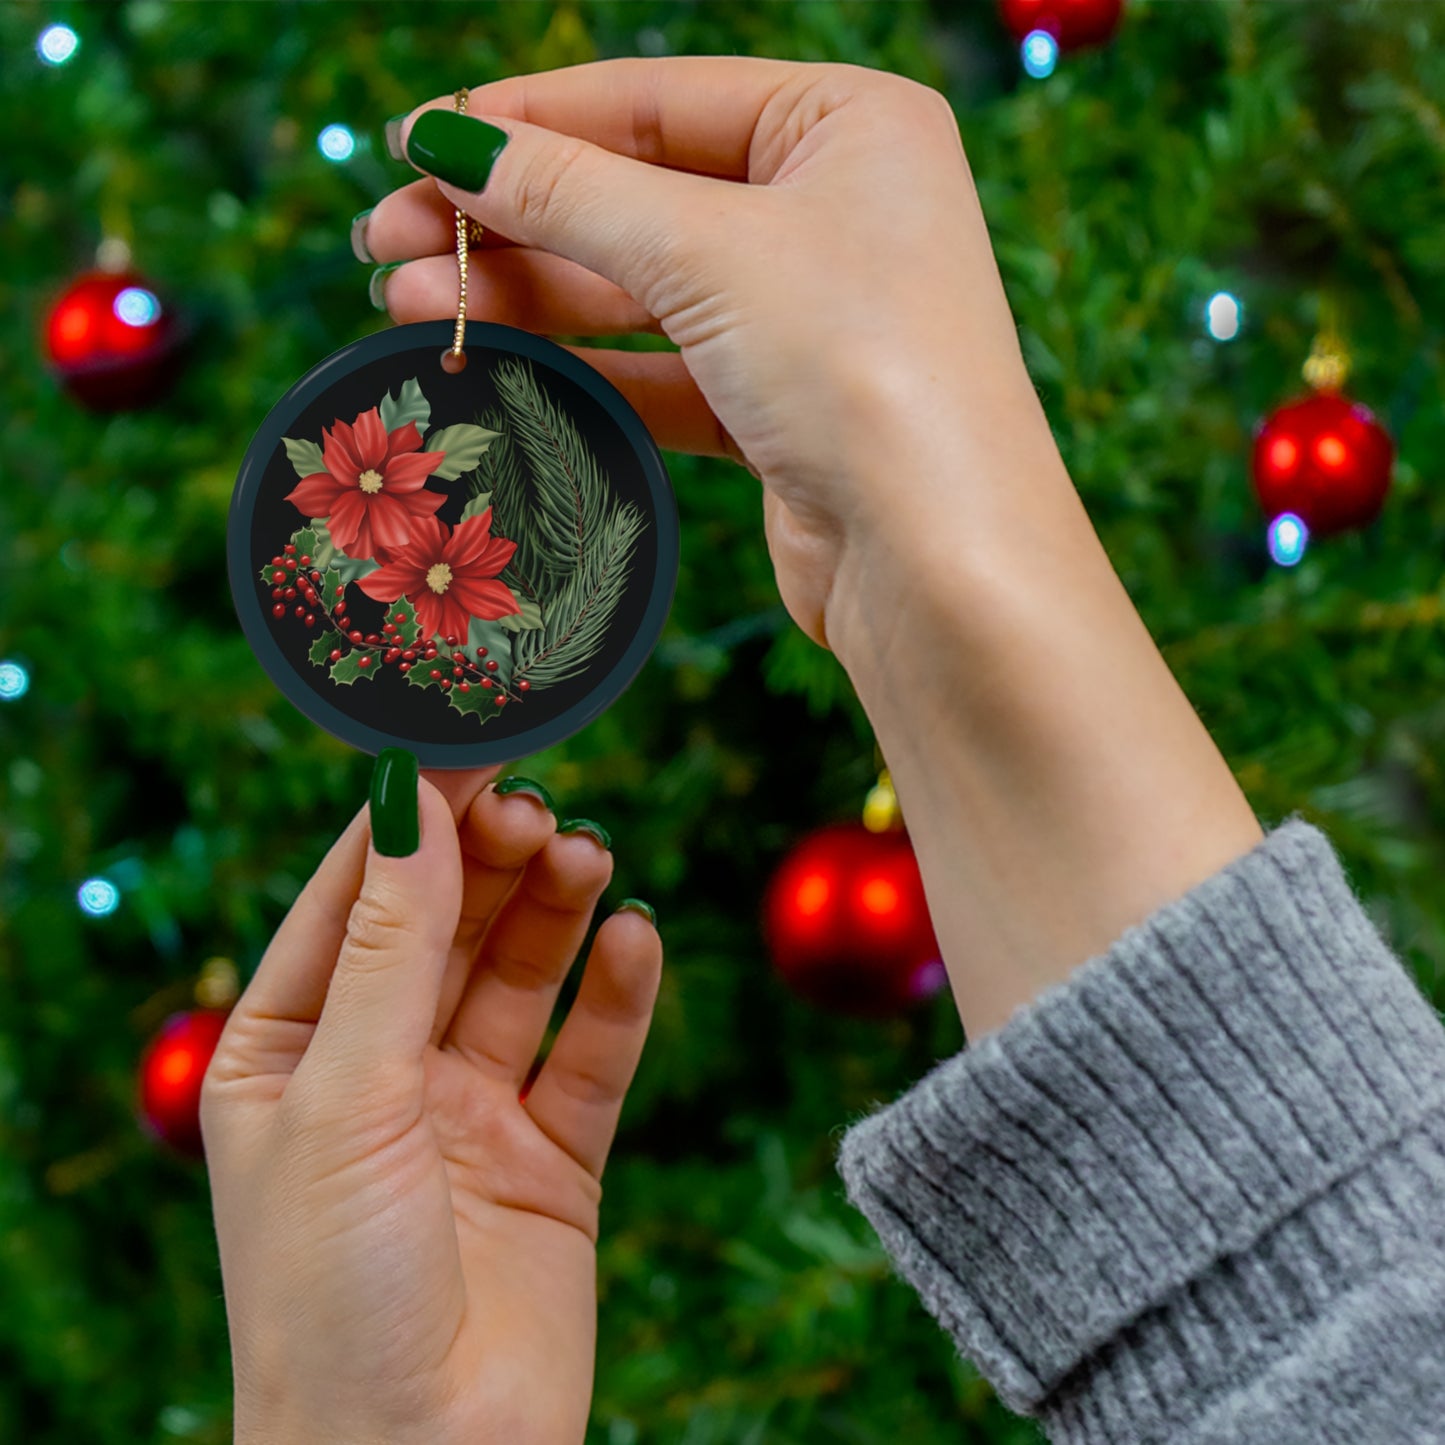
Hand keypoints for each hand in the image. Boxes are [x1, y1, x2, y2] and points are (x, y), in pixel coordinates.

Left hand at [202, 763, 661, 1444]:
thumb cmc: (331, 1293)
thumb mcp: (346, 1096)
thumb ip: (391, 947)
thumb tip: (412, 802)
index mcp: (289, 1052)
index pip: (352, 900)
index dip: (409, 820)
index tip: (467, 742)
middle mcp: (380, 1072)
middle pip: (446, 927)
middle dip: (490, 862)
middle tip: (538, 804)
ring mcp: (469, 1113)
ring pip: (521, 977)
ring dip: (555, 911)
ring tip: (587, 856)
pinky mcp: (552, 1159)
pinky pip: (591, 1056)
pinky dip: (617, 995)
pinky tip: (635, 940)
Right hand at [361, 56, 1053, 657]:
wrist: (938, 562)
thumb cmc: (859, 368)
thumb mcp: (706, 251)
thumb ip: (570, 193)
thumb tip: (447, 140)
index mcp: (847, 124)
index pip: (655, 99)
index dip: (526, 120)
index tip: (413, 142)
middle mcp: (834, 210)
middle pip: (637, 195)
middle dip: (508, 219)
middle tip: (383, 241)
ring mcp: (808, 315)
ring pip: (639, 289)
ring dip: (525, 296)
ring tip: (404, 305)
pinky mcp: (781, 409)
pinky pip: (661, 370)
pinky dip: (580, 367)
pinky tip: (491, 362)